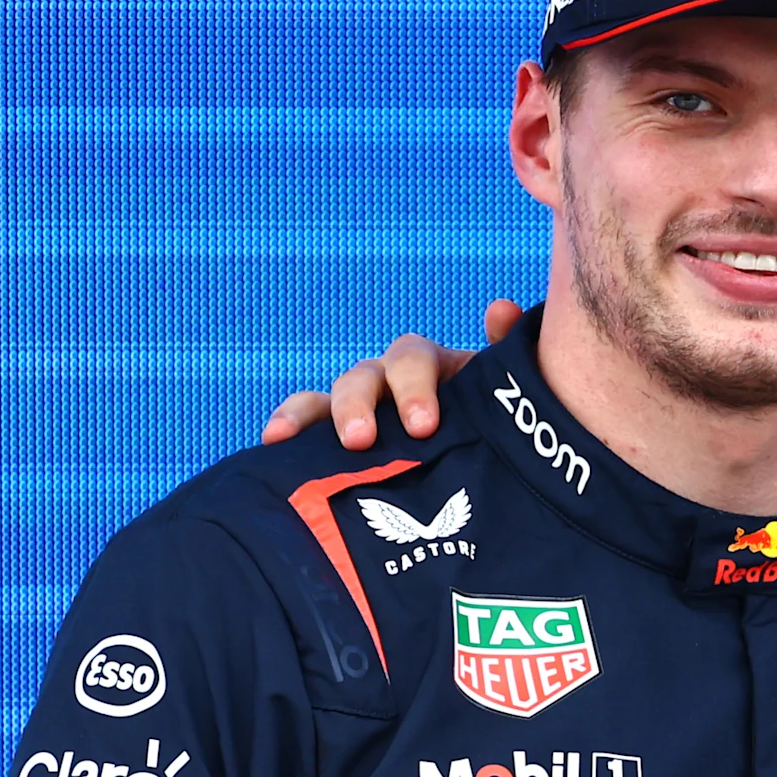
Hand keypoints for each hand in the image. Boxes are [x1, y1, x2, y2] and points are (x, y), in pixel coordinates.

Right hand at [258, 297, 526, 447]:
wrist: (492, 466)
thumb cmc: (499, 425)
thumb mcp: (508, 394)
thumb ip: (506, 352)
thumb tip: (499, 310)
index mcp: (431, 370)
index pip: (410, 360)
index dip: (413, 387)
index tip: (422, 426)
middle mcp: (389, 385)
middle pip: (362, 380)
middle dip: (356, 407)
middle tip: (361, 441)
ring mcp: (362, 412)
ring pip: (325, 401)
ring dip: (303, 413)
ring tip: (283, 437)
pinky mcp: (336, 442)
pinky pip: (304, 429)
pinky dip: (285, 426)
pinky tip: (269, 441)